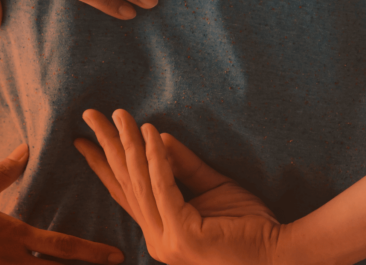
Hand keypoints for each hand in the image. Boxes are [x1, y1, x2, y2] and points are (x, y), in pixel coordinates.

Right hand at [75, 109, 281, 264]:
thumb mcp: (213, 187)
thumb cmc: (251, 225)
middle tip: (89, 115)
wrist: (281, 254)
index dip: (104, 163)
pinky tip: (151, 132)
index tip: (84, 140)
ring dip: (129, 143)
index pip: (125, 191)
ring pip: (140, 181)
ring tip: (119, 115)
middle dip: (107, 145)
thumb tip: (159, 137)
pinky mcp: (183, 235)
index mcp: (161, 229)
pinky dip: (155, 157)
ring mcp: (168, 240)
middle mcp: (157, 238)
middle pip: (125, 182)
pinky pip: (164, 186)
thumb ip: (185, 167)